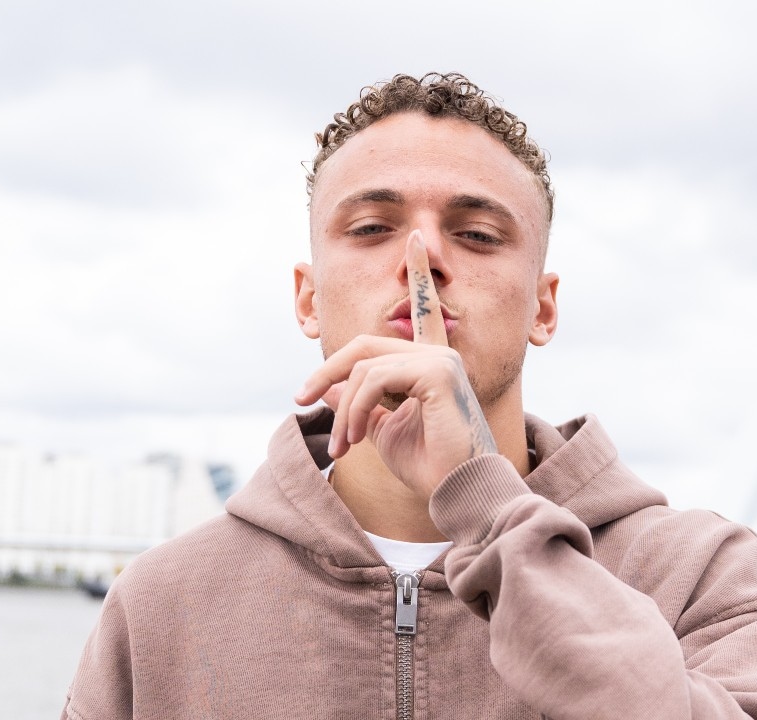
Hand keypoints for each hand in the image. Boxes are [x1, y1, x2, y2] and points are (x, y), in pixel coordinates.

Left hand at [294, 230, 497, 498]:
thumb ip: (358, 404)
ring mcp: (441, 359)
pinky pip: (374, 380)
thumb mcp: (380, 431)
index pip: (422, 310)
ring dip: (343, 410)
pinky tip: (358, 436)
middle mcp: (439, 353)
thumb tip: (327, 389)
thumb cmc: (428, 466)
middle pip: (365, 345)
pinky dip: (355, 409)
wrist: (455, 492)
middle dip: (327, 371)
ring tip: (344, 444)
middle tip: (301, 400)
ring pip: (364, 368)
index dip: (418, 274)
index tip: (415, 240)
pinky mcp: (438, 373)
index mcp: (431, 363)